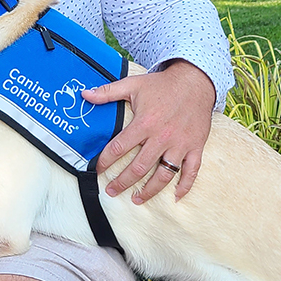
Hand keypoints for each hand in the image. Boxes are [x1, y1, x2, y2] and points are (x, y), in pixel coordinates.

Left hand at [81, 60, 214, 203]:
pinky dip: (185, 186)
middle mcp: (162, 137)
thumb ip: (108, 92)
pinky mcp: (195, 147)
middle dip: (122, 182)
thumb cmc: (162, 85)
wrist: (195, 81)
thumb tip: (84, 94)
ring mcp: (180, 144)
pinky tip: (175, 197)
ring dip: (149, 190)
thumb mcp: (133, 85)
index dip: (105, 161)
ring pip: (164, 175)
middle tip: (111, 191)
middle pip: (139, 167)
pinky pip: (191, 171)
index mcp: (144, 123)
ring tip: (136, 199)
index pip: (119, 148)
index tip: (97, 170)